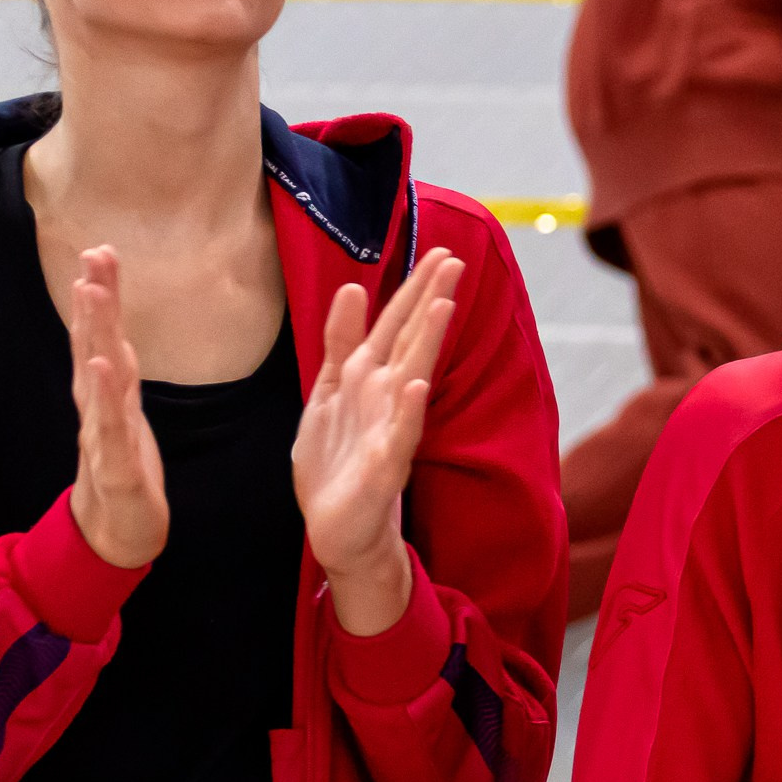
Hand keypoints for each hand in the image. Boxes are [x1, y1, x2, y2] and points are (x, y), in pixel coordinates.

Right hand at [67, 247, 166, 569]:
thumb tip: (112, 336)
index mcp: (106, 394)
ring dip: (93, 333)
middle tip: (93, 254)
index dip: (100, 295)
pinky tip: (99, 366)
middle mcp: (98, 407)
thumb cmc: (122, 470)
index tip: (101, 251)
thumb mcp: (125, 415)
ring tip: (90, 292)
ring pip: (97, 375)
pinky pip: (111, 424)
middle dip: (94, 299)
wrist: (118, 532)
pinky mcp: (116, 464)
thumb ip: (117, 376)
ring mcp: (104, 433)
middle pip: (94, 344)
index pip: (101, 336)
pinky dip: (104, 394)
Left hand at [293, 250, 462, 635]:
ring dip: (427, 343)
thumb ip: (341, 342)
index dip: (414, 288)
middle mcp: (386, 397)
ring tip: (442, 306)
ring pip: (412, 376)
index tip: (438, 252)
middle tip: (454, 260)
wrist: (339, 529)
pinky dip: (407, 410)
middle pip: (411, 339)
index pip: (396, 323)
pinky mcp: (384, 467)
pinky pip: (398, 435)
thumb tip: (354, 287)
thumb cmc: (337, 463)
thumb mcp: (327, 392)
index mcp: (369, 377)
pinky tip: (414, 386)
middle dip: (429, 300)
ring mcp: (389, 429)